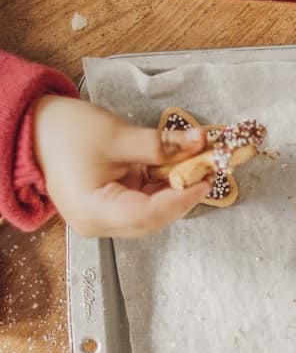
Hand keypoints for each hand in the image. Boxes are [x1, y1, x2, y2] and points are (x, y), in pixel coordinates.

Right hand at [33, 95, 209, 238]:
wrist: (32, 127)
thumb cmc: (65, 130)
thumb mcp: (117, 135)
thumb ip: (162, 145)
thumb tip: (200, 143)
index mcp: (94, 211)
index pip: (150, 214)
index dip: (183, 198)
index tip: (206, 179)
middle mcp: (99, 225)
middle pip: (153, 219)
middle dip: (182, 195)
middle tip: (206, 171)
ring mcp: (103, 221)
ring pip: (151, 215)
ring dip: (173, 192)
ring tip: (192, 168)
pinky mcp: (108, 212)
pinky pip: (142, 206)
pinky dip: (160, 190)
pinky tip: (173, 172)